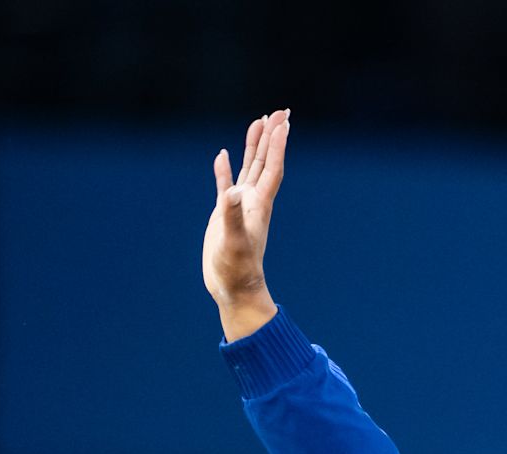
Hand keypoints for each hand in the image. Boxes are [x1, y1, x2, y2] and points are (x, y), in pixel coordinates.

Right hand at [203, 110, 289, 338]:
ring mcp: (240, 206)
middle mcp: (254, 201)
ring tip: (259, 121)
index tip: (283, 122)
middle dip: (272, 136)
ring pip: (250, 168)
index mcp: (259, 204)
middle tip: (281, 111)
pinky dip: (225, 169)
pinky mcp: (226, 213)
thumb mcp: (232, 241)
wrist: (234, 288)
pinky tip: (222, 155)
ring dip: (255, 146)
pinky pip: (226, 184)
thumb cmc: (236, 269)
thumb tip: (232, 193)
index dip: (277, 145)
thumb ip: (232, 216)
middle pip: (266, 161)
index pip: (272, 168)